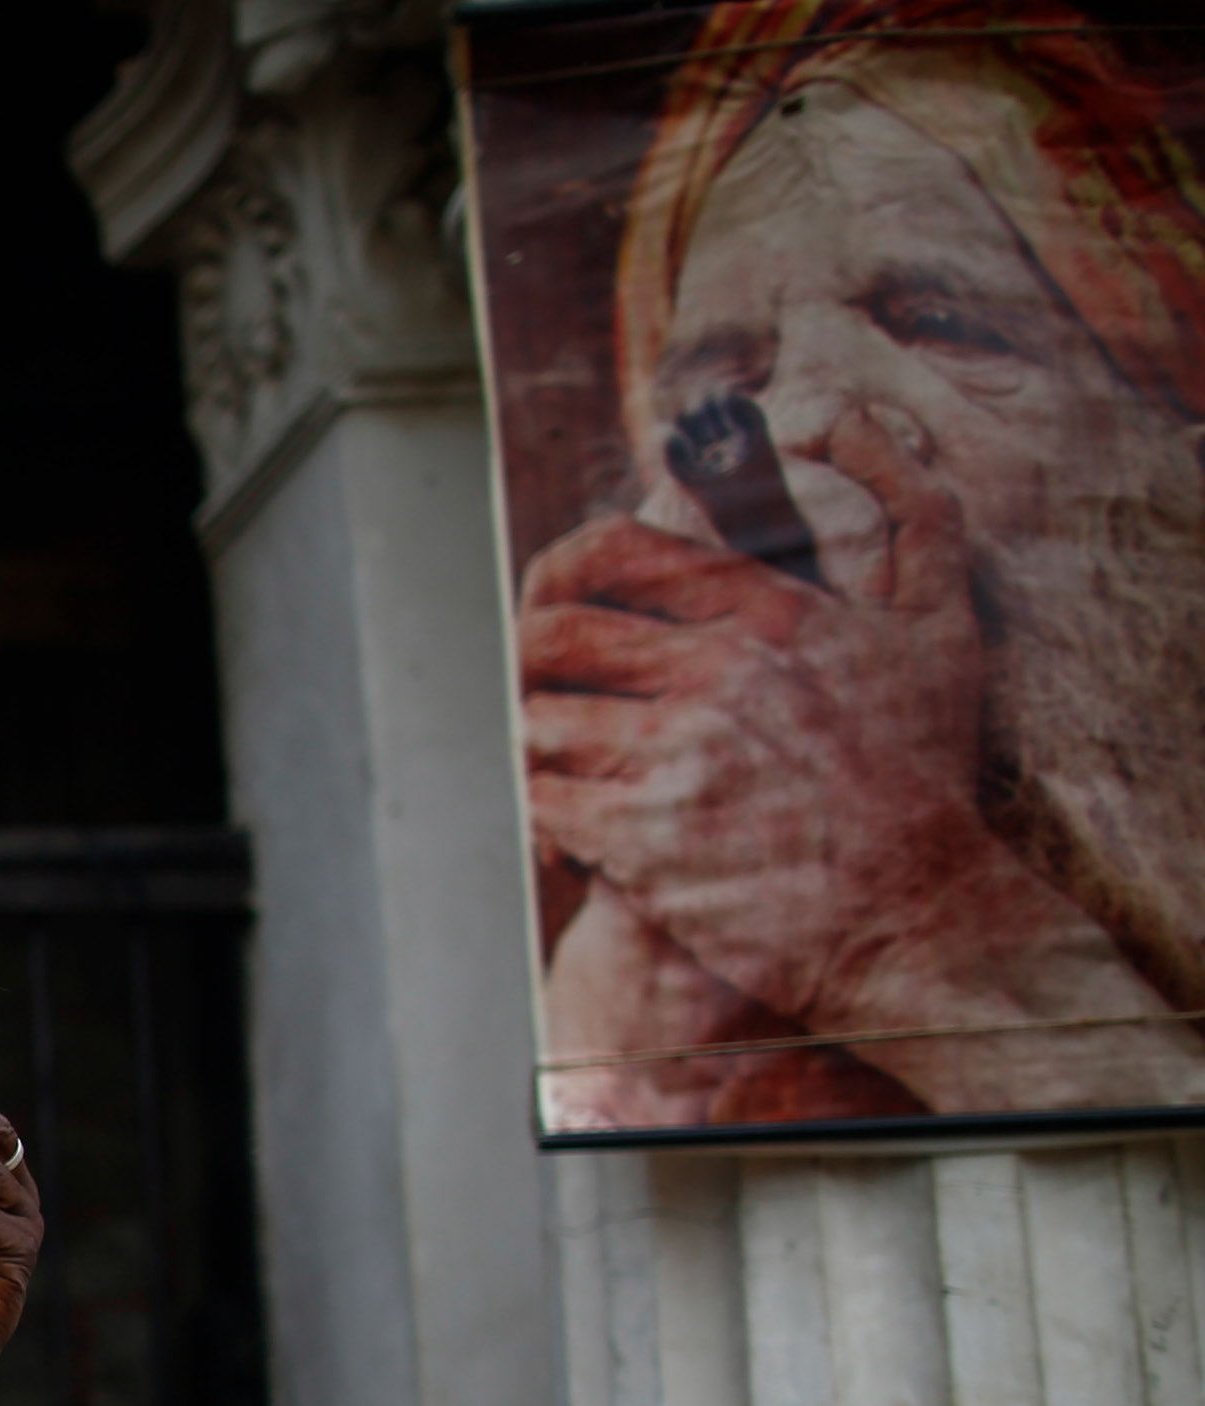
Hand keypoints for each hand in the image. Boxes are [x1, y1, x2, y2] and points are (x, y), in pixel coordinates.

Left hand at [520, 405, 1010, 1031]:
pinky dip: (544, 815)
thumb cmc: (925, 772)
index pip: (614, 555)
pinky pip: (538, 803)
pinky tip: (575, 831)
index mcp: (768, 614)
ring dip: (543, 743)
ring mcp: (670, 759)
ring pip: (536, 719)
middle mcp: (714, 675)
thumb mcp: (941, 623)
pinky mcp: (637, 841)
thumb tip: (851, 421)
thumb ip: (910, 508)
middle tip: (552, 690)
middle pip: (551, 635)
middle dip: (539, 663)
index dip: (568, 575)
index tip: (567, 606)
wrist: (917, 912)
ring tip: (569, 763)